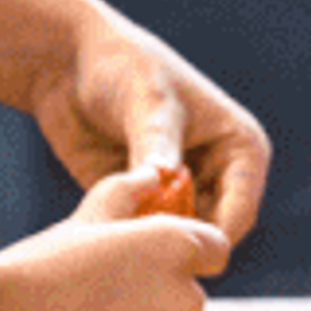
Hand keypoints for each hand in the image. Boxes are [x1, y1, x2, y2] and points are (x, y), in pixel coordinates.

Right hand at [0, 201, 228, 310]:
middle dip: (158, 294)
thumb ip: (132, 190)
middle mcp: (184, 299)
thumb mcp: (87, 215)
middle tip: (100, 292)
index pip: (215, 250)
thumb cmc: (38, 264)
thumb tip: (158, 174)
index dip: (187, 252)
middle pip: (189, 297)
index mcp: (176, 247)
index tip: (151, 258)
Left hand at [30, 15, 271, 255]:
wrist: (69, 63)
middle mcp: (217, 174)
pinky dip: (125, 238)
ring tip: (114, 224)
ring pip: (175, 240)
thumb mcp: (147, 101)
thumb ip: (157, 144)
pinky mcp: (143, 202)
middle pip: (209, 234)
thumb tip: (165, 180)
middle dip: (175, 243)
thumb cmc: (122, 66)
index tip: (166, 247)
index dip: (210, 238)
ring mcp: (180, 191)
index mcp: (241, 147)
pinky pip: (141, 237)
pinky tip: (99, 223)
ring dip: (148, 244)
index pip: (241, 211)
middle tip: (133, 239)